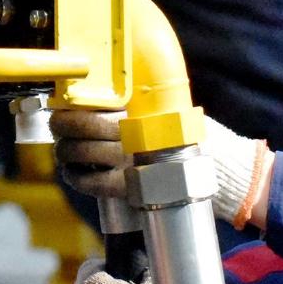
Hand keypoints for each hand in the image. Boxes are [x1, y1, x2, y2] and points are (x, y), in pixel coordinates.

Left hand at [52, 108, 273, 228]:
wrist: (224, 172)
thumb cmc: (194, 138)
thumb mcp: (171, 111)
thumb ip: (142, 105)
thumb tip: (109, 94)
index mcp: (139, 115)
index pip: (92, 107)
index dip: (70, 108)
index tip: (62, 106)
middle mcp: (130, 137)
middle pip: (79, 128)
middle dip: (61, 127)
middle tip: (58, 126)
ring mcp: (127, 164)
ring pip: (79, 155)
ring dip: (65, 153)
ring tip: (65, 151)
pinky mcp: (129, 189)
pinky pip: (91, 184)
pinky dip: (76, 178)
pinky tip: (73, 173)